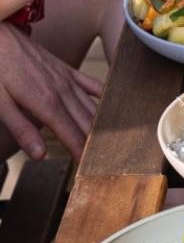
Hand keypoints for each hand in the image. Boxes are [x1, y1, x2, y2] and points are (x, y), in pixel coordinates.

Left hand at [0, 25, 101, 161]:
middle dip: (98, 146)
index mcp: (46, 104)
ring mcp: (67, 79)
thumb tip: (41, 155)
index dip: (83, 156)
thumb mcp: (0, 103)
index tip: (91, 172)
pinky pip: (92, 85)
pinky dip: (103, 99)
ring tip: (112, 146)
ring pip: (93, 108)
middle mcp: (63, 92)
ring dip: (103, 128)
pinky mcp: (66, 69)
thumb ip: (22, 130)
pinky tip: (111, 110)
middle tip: (108, 164)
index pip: (73, 137)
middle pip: (88, 125)